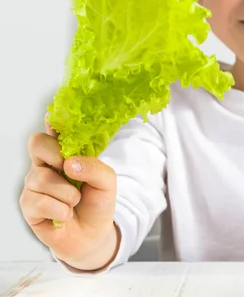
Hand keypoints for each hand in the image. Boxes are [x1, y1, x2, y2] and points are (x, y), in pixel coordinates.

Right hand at [19, 114, 118, 270]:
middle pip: (37, 143)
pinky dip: (59, 209)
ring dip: (65, 193)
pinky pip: (38, 202)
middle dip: (55, 154)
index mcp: (66, 153)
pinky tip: (66, 215)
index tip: (55, 116)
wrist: (93, 235)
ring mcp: (35, 184)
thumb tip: (70, 162)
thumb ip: (94, 167)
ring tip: (75, 202)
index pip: (55, 130)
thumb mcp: (107, 182)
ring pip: (40, 177)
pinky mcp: (29, 205)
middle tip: (70, 169)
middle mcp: (47, 164)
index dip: (53, 120)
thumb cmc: (98, 203)